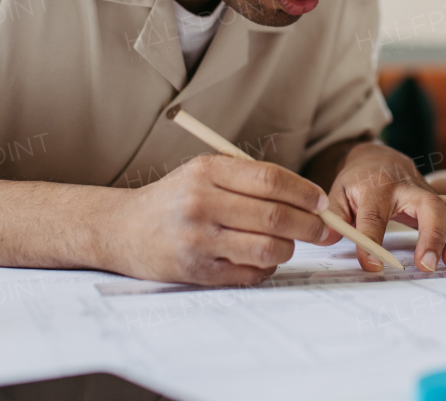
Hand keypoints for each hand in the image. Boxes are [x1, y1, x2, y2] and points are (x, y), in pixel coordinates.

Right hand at [103, 154, 330, 285]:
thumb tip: (307, 196)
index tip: (321, 201)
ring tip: (288, 243)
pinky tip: (261, 259)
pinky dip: (266, 268)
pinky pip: (250, 273)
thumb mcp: (202, 172)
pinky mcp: (197, 271)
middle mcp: (201, 203)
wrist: (122, 229)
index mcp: (206, 172)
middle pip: (275, 216)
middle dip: (309, 225)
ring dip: (289, 248)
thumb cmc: (174, 198)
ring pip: (268, 248)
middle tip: (323, 229)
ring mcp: (199, 240)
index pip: (270, 180)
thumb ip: (248, 178)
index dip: (304, 192)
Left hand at [327, 143, 445, 271]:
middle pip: (428, 206)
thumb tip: (329, 239)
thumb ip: (333, 217)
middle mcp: (408, 188)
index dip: (372, 241)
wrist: (377, 160)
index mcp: (376, 188)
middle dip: (432, 236)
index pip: (374, 215)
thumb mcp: (336, 195)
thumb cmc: (357, 182)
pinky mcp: (441, 202)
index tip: (372, 266)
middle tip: (427, 266)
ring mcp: (428, 193)